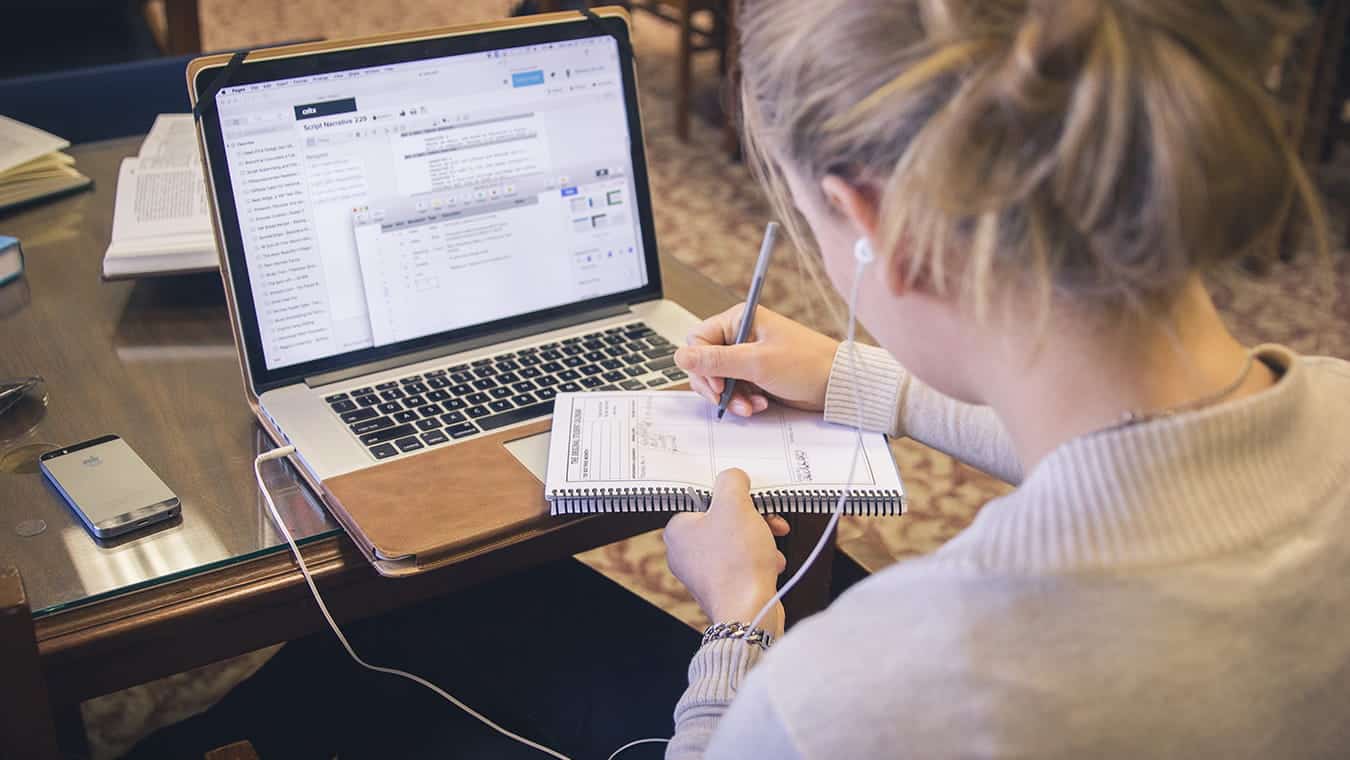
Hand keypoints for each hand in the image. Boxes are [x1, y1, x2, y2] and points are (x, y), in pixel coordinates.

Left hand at [663, 469, 790, 637]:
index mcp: (677, 530)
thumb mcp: (735, 506)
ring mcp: (703, 572)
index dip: (732, 496)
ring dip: (760, 540)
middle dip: (753, 520)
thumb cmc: (736, 562)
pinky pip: (742, 564)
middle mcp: (684, 552)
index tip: (750, 498)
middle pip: (724, 520)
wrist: (749, 613)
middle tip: (770, 521)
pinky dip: (759, 561)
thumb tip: (733, 478)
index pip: (704, 499)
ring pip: (737, 542)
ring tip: (770, 547)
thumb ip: (732, 482)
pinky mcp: (722, 588)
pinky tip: (771, 565)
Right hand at [675, 304, 838, 417]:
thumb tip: (681, 356)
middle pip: (705, 362)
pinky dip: (742, 400)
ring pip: (719, 380)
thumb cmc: (807, 364)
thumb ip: (716, 360)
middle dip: (716, 385)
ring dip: (731, 397)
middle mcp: (740, 336)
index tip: (715, 385)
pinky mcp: (756, 375)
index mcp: (739, 319)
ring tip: (750, 405)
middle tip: (727, 399)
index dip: (701, 365)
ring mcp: (748, 357)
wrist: (835, 385)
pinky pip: (734, 389)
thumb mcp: (756, 362)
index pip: (698, 339)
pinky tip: (758, 405)